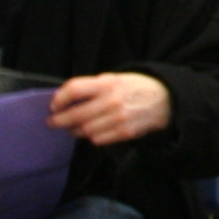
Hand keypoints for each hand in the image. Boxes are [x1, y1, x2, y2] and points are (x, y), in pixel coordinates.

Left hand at [49, 73, 170, 144]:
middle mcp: (112, 101)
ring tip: (73, 128)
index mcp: (107, 83)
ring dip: (75, 130)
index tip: (53, 105)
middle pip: (75, 114)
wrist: (165, 99)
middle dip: (59, 120)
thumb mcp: (115, 78)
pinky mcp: (125, 133)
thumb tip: (66, 98)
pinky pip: (98, 139)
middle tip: (53, 122)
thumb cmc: (135, 87)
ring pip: (85, 130)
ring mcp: (118, 118)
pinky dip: (91, 136)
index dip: (59, 99)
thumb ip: (92, 87)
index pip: (74, 90)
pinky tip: (91, 131)